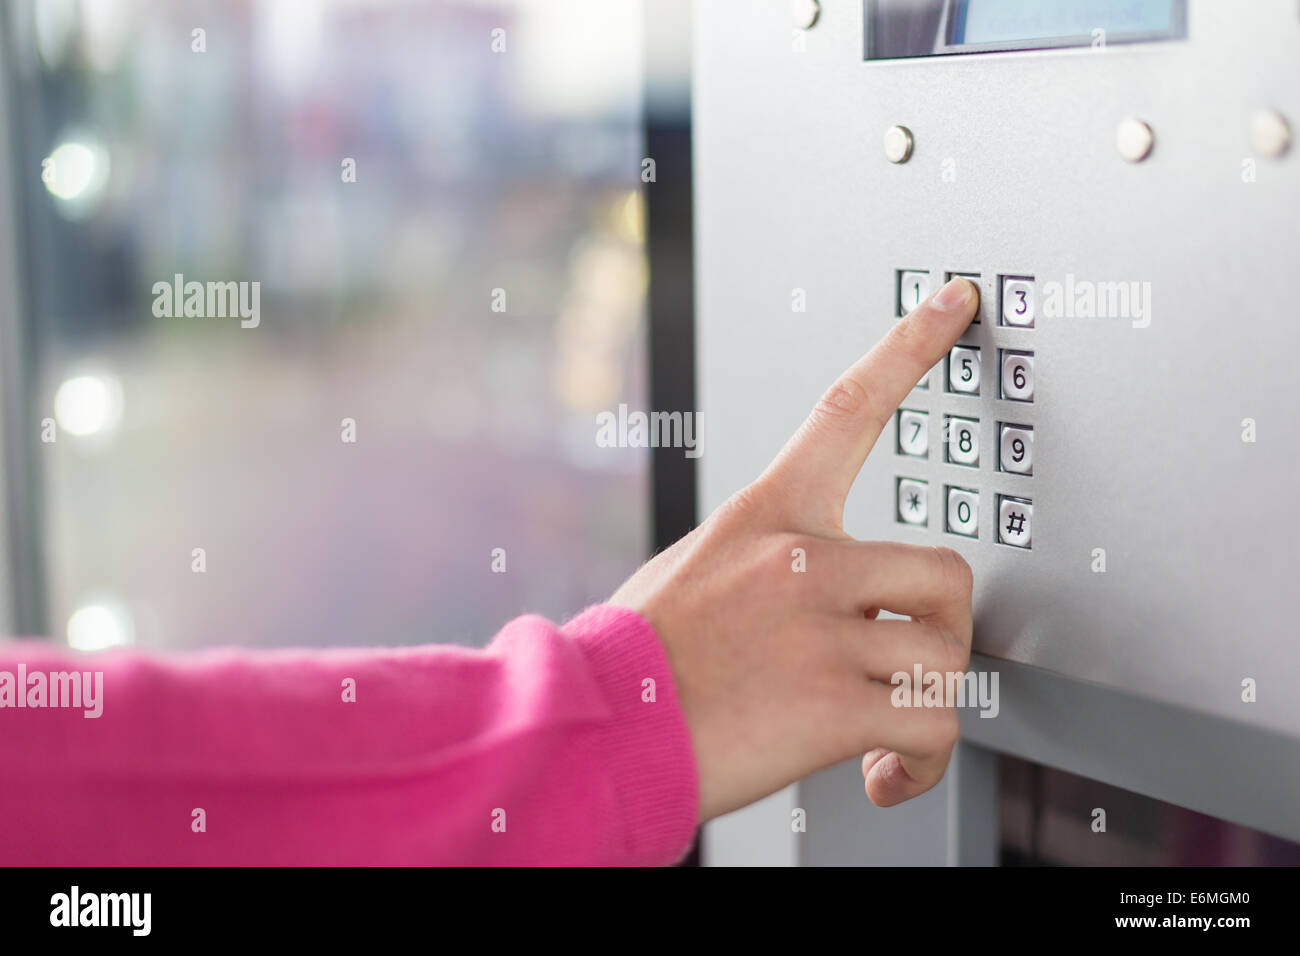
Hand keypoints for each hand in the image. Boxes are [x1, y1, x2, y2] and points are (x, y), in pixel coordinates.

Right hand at [611, 277, 978, 822]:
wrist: (597, 730)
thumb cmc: (640, 657)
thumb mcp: (696, 572)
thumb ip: (771, 564)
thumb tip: (837, 589)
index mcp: (767, 516)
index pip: (849, 408)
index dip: (910, 346)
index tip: (956, 300)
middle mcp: (801, 560)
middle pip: (948, 571)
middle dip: (943, 630)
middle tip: (909, 663)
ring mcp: (821, 630)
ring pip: (950, 657)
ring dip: (930, 703)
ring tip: (888, 733)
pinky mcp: (834, 704)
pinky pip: (935, 725)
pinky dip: (922, 763)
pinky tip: (885, 772)